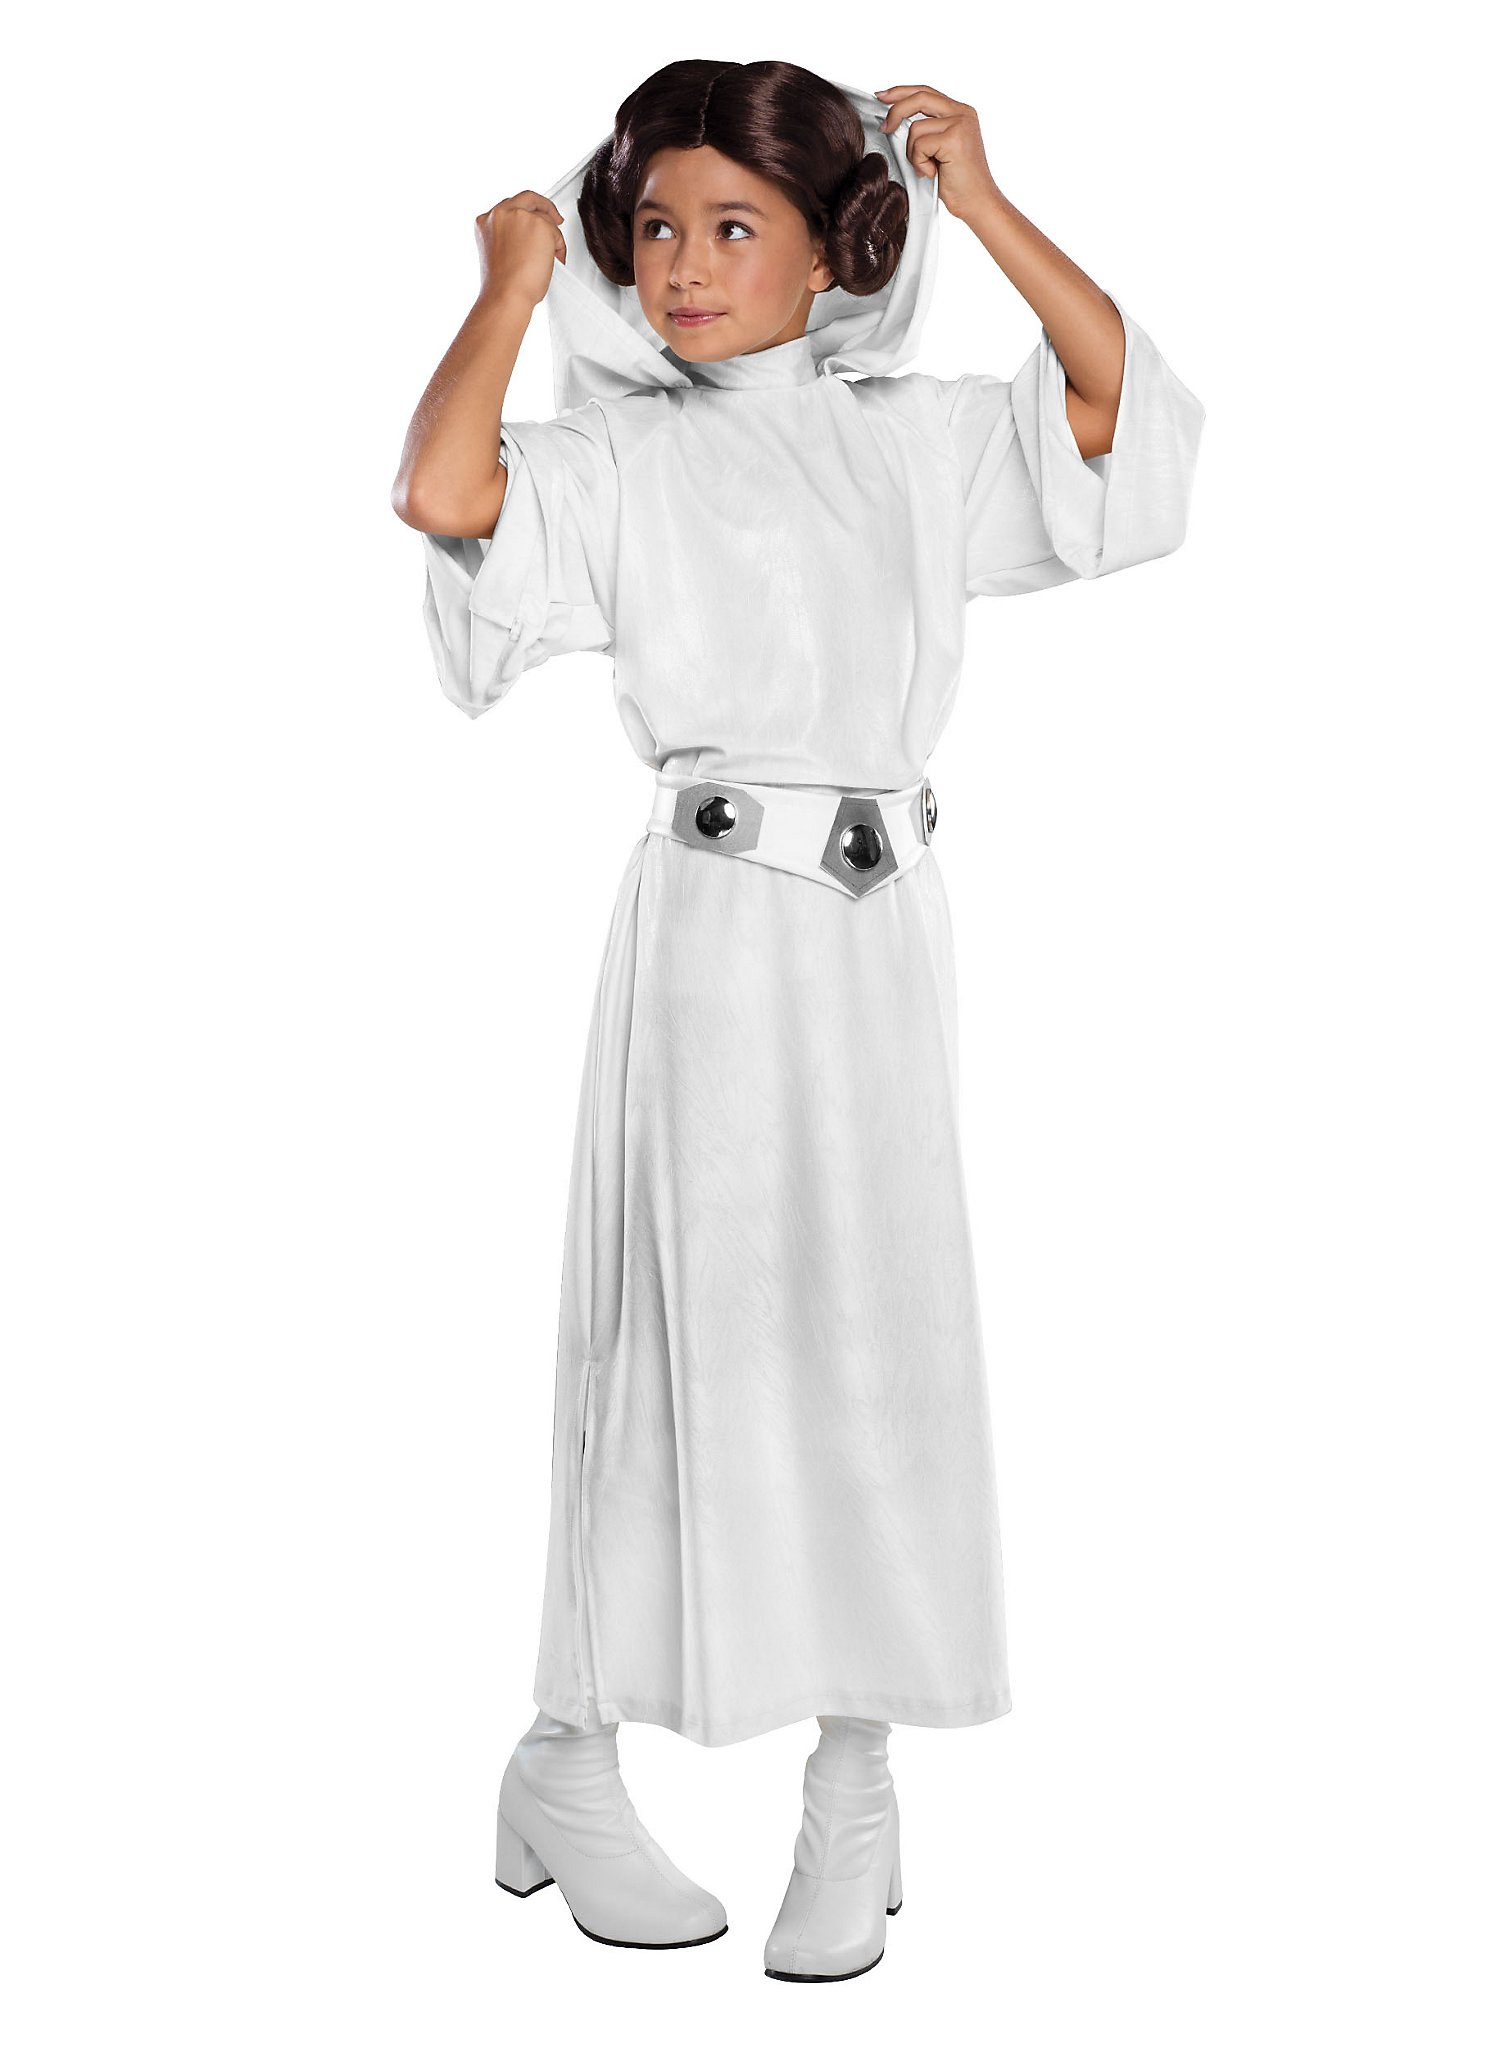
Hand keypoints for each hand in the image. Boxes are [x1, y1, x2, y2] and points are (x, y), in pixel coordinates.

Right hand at [474, 190, 566, 307]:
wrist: (506, 295)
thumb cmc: (502, 286)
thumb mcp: (497, 253)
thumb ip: (509, 237)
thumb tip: (528, 239)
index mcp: (486, 221)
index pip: (510, 205)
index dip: (526, 210)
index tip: (535, 215)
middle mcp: (500, 214)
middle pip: (528, 198)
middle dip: (545, 208)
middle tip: (556, 219)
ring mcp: (519, 216)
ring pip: (545, 219)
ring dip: (551, 239)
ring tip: (548, 261)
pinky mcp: (539, 224)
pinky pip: (556, 233)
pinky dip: (558, 249)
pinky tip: (551, 263)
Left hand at [874, 85, 1000, 219]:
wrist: (977, 202)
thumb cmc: (958, 182)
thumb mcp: (940, 148)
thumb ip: (927, 129)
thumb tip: (895, 121)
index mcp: (960, 112)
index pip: (926, 92)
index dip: (902, 92)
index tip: (882, 96)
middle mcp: (962, 113)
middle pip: (919, 98)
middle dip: (896, 111)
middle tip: (884, 128)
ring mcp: (960, 124)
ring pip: (915, 128)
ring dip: (913, 154)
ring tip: (928, 168)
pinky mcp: (954, 139)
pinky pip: (919, 145)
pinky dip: (919, 162)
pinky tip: (932, 173)